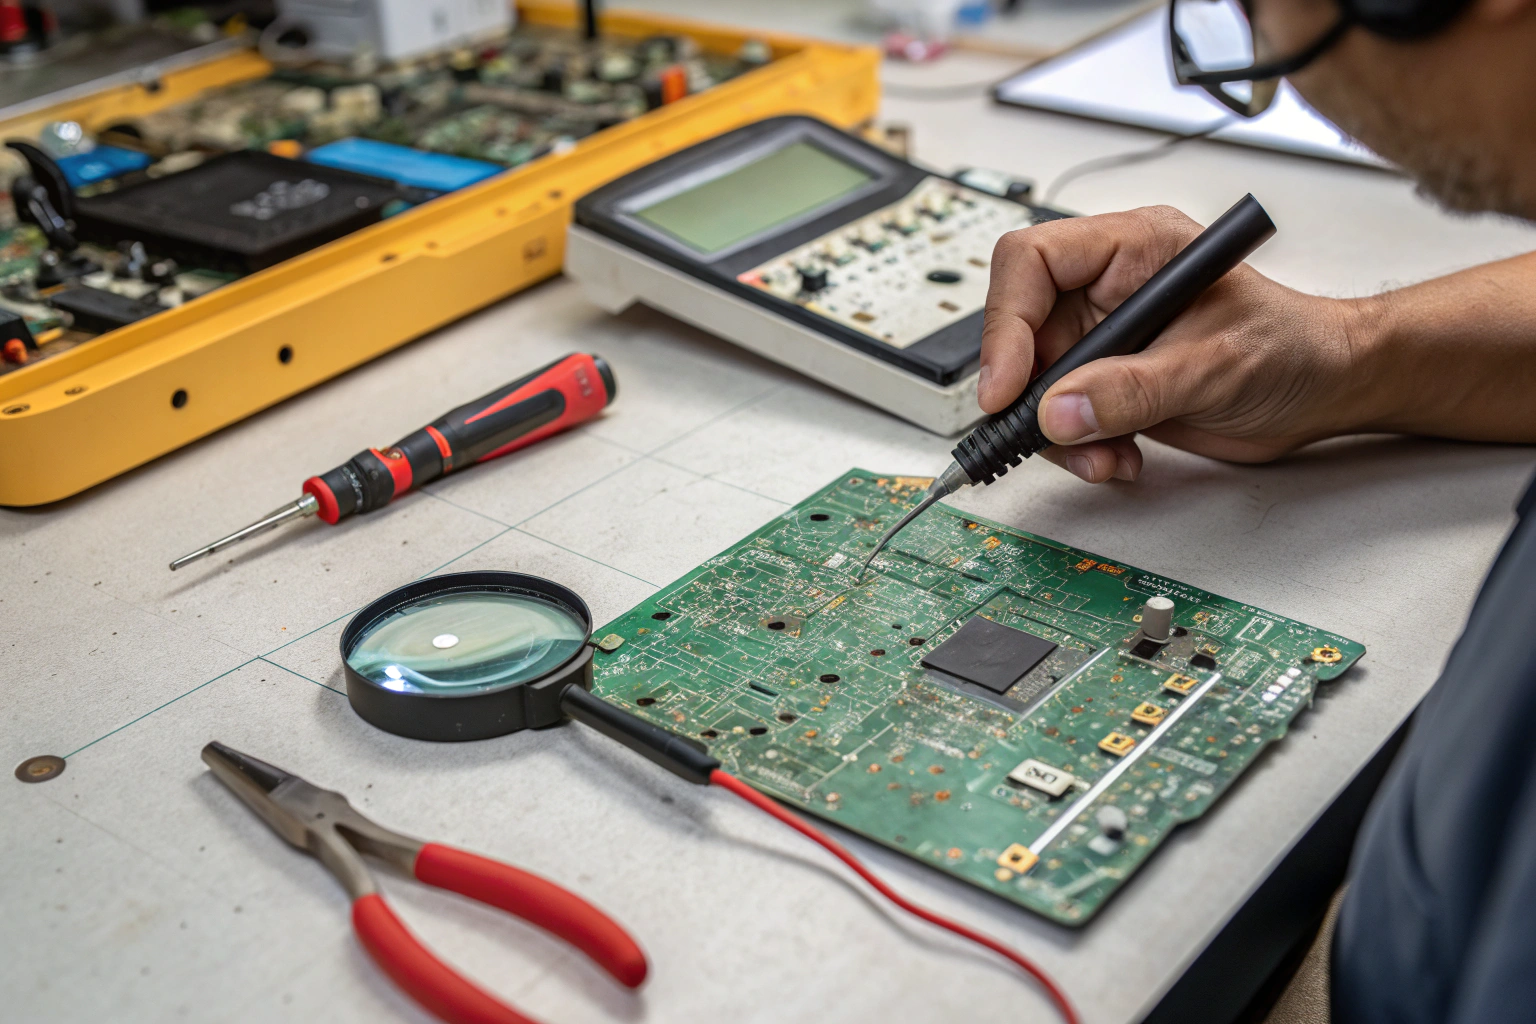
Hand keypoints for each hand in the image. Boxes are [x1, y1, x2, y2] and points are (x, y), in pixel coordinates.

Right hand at [980, 205, 1370, 482]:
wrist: (1328, 391)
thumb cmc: (1296, 347)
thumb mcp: (1215, 366)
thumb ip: (1134, 390)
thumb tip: (1058, 411)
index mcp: (1132, 248)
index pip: (1033, 263)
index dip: (1007, 322)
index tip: (1005, 386)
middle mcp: (1109, 287)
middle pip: (1024, 330)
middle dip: (1032, 392)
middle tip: (1045, 434)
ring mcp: (1107, 338)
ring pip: (1037, 384)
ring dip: (1058, 433)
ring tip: (1104, 457)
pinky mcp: (1111, 382)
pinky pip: (1063, 416)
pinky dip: (1081, 448)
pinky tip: (1121, 458)